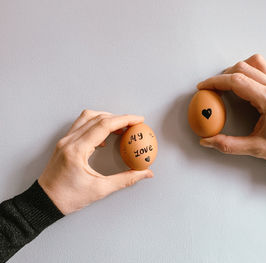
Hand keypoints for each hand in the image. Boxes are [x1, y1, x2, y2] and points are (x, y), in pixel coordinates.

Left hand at [38, 110, 152, 214]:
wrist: (44, 202)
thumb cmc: (68, 198)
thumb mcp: (100, 190)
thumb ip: (126, 180)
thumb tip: (145, 173)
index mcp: (77, 150)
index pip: (104, 125)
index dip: (124, 120)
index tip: (138, 120)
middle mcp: (69, 141)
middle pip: (97, 118)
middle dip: (118, 118)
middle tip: (134, 124)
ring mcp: (65, 140)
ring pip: (87, 117)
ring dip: (106, 118)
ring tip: (120, 127)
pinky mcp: (64, 143)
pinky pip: (81, 126)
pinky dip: (96, 125)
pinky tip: (104, 137)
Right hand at [197, 54, 265, 170]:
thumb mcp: (257, 149)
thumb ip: (229, 145)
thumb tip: (208, 141)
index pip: (238, 81)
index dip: (216, 82)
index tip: (204, 87)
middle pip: (244, 68)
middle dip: (222, 76)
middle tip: (211, 90)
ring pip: (254, 63)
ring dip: (236, 70)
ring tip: (226, 85)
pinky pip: (262, 68)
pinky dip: (248, 71)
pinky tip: (242, 86)